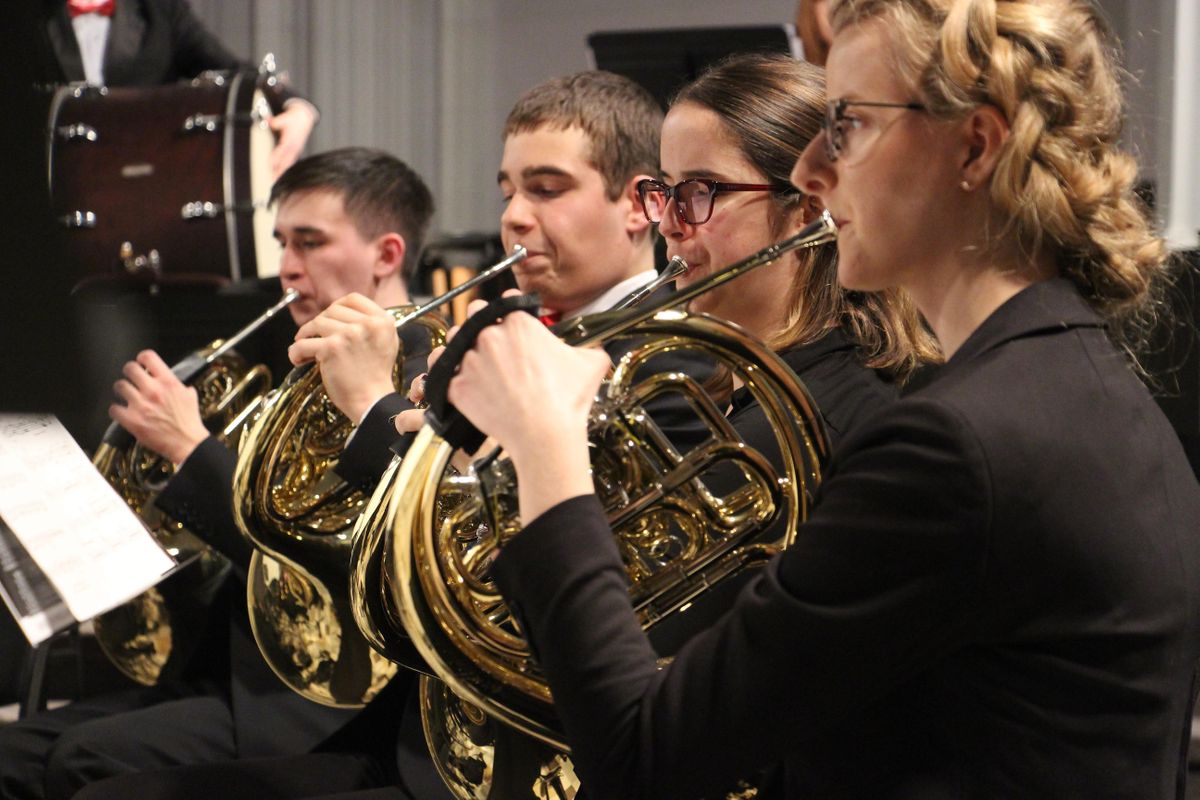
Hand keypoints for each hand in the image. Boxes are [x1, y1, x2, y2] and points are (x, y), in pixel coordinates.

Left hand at [109, 350, 208, 464]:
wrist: (187, 443)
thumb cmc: (189, 422)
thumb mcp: (190, 397)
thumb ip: (179, 386)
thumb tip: (175, 383)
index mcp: (168, 382)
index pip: (148, 357)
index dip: (142, 359)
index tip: (142, 363)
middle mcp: (153, 390)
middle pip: (130, 368)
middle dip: (130, 373)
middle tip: (132, 379)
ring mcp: (140, 405)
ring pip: (119, 386)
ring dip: (122, 390)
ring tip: (126, 395)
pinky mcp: (132, 420)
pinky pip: (114, 408)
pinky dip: (116, 410)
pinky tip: (122, 412)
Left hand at [268, 101, 316, 178]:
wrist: (305, 119)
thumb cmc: (295, 119)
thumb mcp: (285, 118)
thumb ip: (275, 122)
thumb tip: (269, 121)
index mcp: (291, 140)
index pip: (282, 150)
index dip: (277, 158)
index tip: (271, 164)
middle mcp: (294, 147)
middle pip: (286, 161)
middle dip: (279, 170)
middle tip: (273, 179)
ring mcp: (296, 150)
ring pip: (289, 163)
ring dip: (282, 172)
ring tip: (275, 179)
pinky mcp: (296, 151)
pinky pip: (291, 162)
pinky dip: (286, 168)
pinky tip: (282, 173)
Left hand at [289, 293, 398, 422]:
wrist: (372, 400)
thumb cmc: (376, 375)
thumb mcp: (387, 341)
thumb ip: (372, 324)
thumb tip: (347, 313)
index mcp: (382, 321)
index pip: (353, 298)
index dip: (337, 306)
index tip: (330, 318)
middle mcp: (368, 324)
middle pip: (332, 309)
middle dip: (320, 322)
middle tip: (314, 336)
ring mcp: (349, 334)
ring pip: (316, 323)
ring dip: (305, 335)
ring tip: (305, 349)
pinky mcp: (332, 348)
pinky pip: (303, 344)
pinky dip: (295, 352)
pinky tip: (298, 359)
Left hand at [448, 308, 608, 520]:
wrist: (546, 436)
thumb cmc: (568, 401)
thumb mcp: (591, 364)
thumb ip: (589, 346)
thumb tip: (594, 347)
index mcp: (519, 323)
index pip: (507, 300)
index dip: (512, 311)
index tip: (515, 324)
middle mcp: (489, 335)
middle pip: (474, 314)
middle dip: (481, 322)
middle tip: (492, 340)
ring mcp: (469, 360)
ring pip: (453, 341)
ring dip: (459, 346)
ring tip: (472, 359)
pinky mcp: (457, 386)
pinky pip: (441, 371)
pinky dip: (446, 373)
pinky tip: (456, 378)